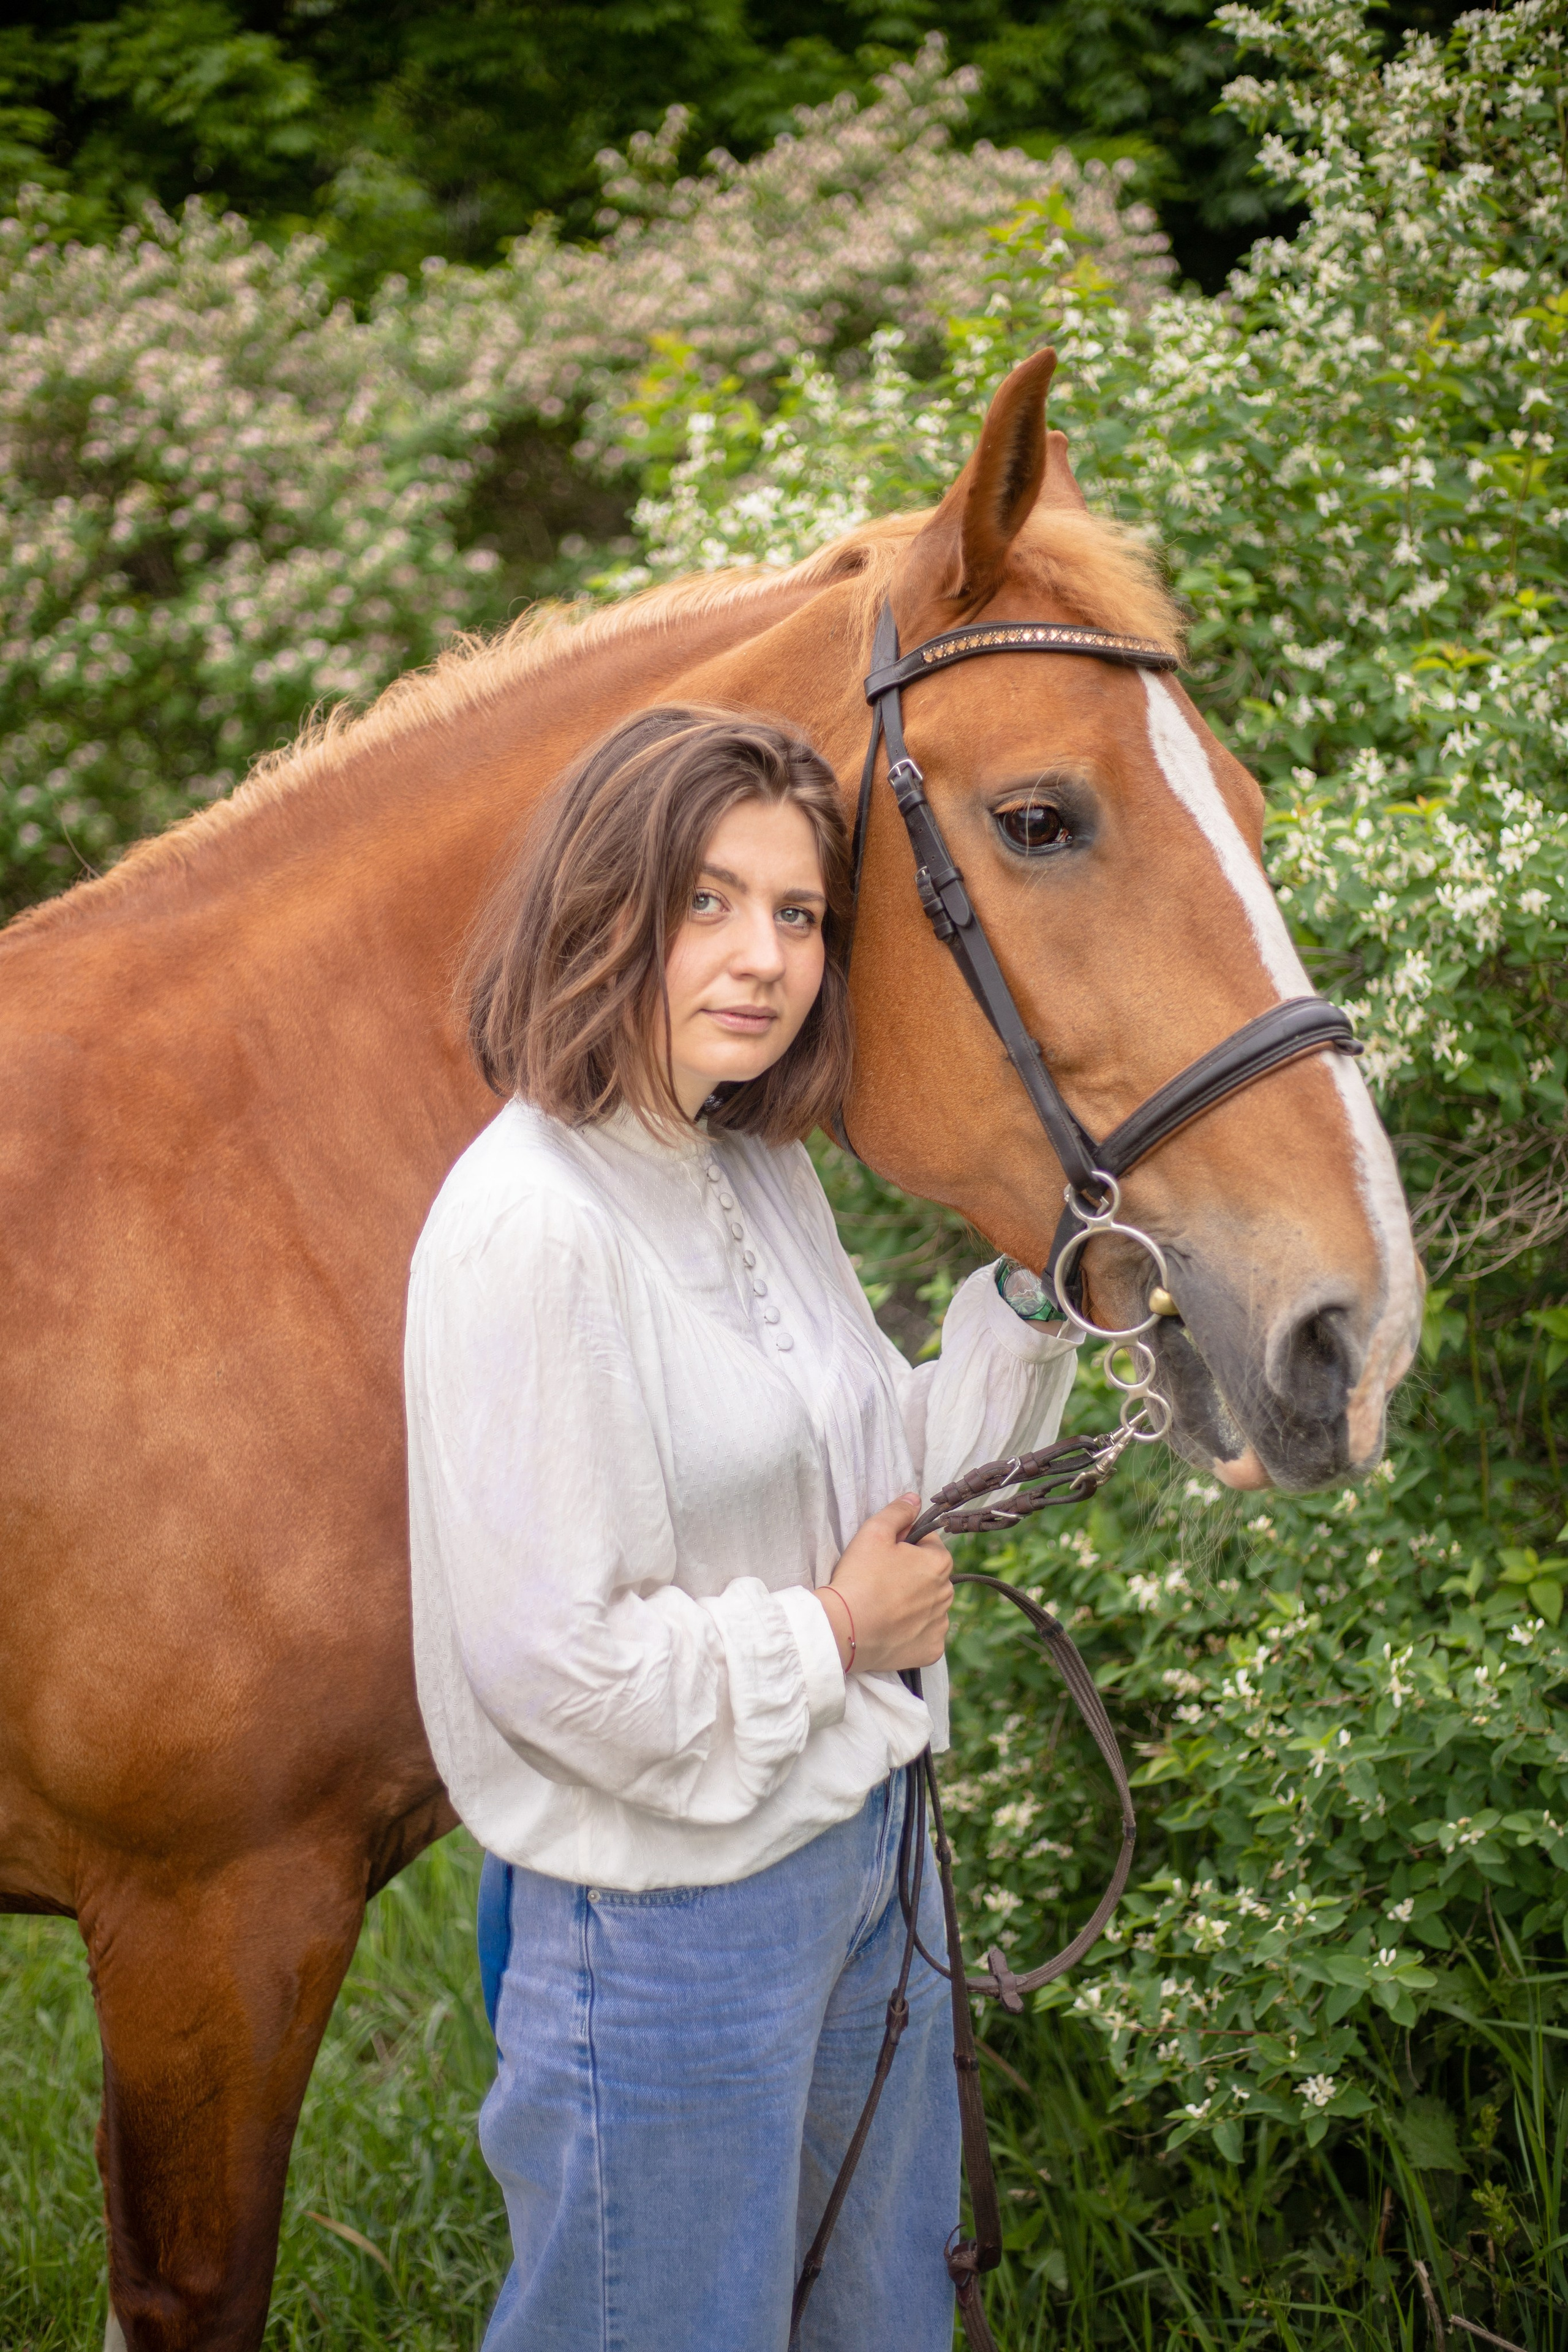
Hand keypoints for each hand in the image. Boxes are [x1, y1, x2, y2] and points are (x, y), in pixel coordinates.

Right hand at [815, 1493, 952, 1674]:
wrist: (843, 1629)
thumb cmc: (859, 1577)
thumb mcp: (873, 1532)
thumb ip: (897, 1512)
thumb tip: (914, 1498)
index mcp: (939, 1562)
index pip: (929, 1543)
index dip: (905, 1544)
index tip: (885, 1554)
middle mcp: (948, 1594)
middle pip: (930, 1575)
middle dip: (911, 1574)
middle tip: (880, 1580)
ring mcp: (940, 1625)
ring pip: (929, 1606)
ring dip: (914, 1603)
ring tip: (883, 1605)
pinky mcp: (931, 1651)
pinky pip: (926, 1635)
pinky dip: (912, 1632)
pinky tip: (891, 1628)